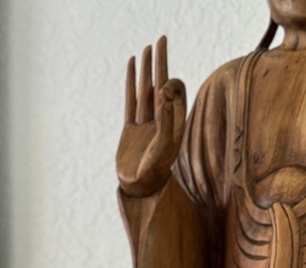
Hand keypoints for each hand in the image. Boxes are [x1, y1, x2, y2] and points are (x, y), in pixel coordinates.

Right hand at [117, 36, 186, 197]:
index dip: (170, 84)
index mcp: (175, 121)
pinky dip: (132, 84)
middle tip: (161, 39)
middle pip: (161, 83)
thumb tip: (163, 92)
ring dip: (146, 70)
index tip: (164, 89)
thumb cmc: (155, 171)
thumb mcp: (165, 146)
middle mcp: (161, 119)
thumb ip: (167, 120)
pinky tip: (132, 68)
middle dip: (161, 62)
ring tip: (146, 49)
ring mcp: (145, 123)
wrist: (139, 189)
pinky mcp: (130, 128)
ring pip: (145, 90)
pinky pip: (131, 101)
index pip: (174, 92)